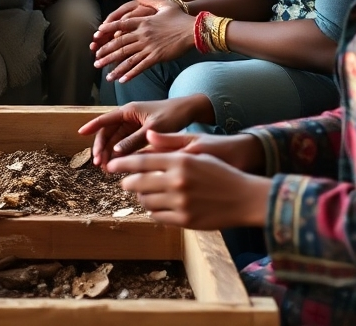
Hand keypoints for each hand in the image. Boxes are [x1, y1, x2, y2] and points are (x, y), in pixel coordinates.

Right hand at [78, 96, 213, 167]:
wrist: (189, 111)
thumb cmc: (172, 115)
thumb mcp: (153, 129)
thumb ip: (135, 140)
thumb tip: (116, 152)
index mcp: (129, 111)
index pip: (105, 119)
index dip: (92, 126)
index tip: (80, 134)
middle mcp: (129, 116)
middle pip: (109, 132)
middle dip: (102, 147)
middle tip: (99, 164)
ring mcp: (135, 124)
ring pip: (116, 139)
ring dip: (110, 152)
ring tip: (107, 169)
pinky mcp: (141, 132)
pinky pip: (126, 143)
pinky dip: (121, 153)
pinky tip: (119, 164)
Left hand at [92, 0, 194, 81]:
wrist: (194, 30)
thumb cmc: (179, 16)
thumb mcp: (163, 4)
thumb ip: (146, 0)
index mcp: (143, 21)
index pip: (121, 24)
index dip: (108, 29)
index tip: (97, 35)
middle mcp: (143, 34)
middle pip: (120, 44)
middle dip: (106, 53)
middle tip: (95, 60)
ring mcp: (149, 46)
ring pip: (127, 57)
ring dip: (115, 67)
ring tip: (105, 76)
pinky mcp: (157, 57)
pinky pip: (141, 66)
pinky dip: (130, 73)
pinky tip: (122, 80)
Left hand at [108, 137, 270, 229]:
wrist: (244, 197)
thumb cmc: (220, 170)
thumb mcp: (197, 149)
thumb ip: (170, 143)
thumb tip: (148, 135)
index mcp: (180, 161)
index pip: (142, 161)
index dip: (123, 164)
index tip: (111, 165)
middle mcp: (178, 181)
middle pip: (139, 183)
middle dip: (127, 182)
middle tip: (124, 182)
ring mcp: (181, 202)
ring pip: (146, 201)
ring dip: (140, 197)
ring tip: (142, 193)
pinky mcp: (186, 220)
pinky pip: (158, 216)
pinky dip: (153, 210)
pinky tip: (155, 205)